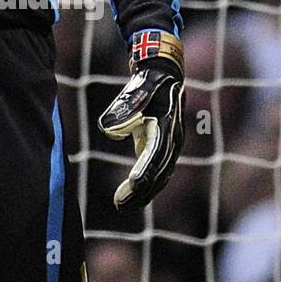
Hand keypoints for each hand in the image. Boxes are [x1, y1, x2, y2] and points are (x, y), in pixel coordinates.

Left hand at [99, 29, 184, 210]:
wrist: (164, 75)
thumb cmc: (147, 82)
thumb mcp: (136, 90)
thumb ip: (123, 109)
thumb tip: (108, 130)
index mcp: (166, 126)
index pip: (156, 153)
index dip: (146, 169)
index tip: (133, 183)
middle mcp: (172, 140)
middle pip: (158, 171)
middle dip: (141, 189)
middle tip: (120, 204)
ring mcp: (170, 146)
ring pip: (159, 176)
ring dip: (142, 192)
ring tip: (122, 206)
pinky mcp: (162, 147)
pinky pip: (157, 172)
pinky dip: (146, 186)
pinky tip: (131, 197)